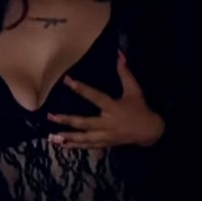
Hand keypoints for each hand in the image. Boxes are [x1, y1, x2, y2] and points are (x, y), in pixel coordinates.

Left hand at [47, 49, 164, 148]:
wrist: (149, 132)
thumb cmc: (140, 109)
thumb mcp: (134, 90)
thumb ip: (125, 73)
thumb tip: (120, 54)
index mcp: (113, 107)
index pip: (95, 97)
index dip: (81, 88)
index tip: (67, 80)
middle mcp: (107, 123)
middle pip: (85, 123)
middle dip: (68, 120)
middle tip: (52, 116)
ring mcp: (105, 136)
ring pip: (84, 138)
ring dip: (68, 137)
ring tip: (52, 137)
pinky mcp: (105, 144)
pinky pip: (88, 146)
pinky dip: (75, 146)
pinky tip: (62, 145)